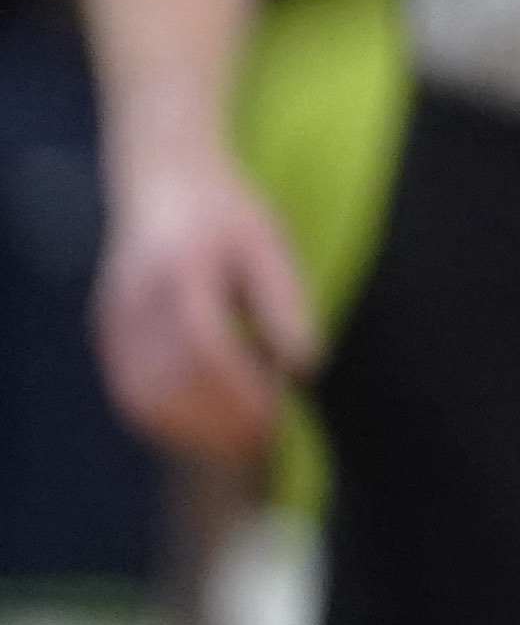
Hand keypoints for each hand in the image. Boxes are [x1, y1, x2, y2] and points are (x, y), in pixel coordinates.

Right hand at [91, 144, 315, 464]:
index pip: (206, 348)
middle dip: (217, 422)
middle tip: (263, 444)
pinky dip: (163, 421)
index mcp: (180, 271)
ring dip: (189, 431)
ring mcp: (113, 318)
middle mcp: (135, 298)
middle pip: (169, 382)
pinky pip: (127, 391)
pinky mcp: (107, 332)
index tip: (277, 417)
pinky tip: (201, 430)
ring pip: (141, 396)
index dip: (241, 392)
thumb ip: (286, 303)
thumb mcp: (269, 244)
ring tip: (237, 445)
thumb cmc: (226, 212)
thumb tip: (306, 366)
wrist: (162, 179)